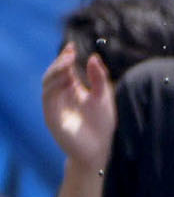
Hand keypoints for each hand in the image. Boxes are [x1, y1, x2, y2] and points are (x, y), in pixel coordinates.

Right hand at [41, 46, 114, 173]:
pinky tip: (63, 79)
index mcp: (72, 87)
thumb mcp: (104, 98)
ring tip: (67, 62)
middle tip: (70, 52)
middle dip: (61, 61)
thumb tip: (94, 57)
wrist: (98, 150)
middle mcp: (61, 93)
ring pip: (48, 82)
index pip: (65, 68)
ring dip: (56, 71)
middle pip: (55, 72)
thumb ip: (99, 79)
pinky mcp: (51, 115)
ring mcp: (54, 104)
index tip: (72, 46)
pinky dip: (53, 86)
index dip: (66, 56)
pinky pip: (47, 97)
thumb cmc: (101, 124)